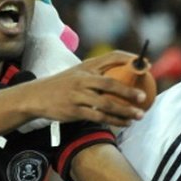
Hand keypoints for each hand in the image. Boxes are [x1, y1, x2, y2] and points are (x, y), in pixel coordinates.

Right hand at [17, 51, 149, 127]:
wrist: (34, 97)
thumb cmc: (63, 85)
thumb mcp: (78, 73)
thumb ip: (98, 74)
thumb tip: (126, 76)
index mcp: (86, 66)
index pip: (111, 57)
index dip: (129, 59)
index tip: (145, 64)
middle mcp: (82, 79)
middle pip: (110, 84)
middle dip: (129, 91)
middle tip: (144, 97)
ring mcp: (77, 95)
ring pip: (106, 103)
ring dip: (125, 110)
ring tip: (139, 115)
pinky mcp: (74, 110)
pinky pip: (98, 116)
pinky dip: (114, 120)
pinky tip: (125, 123)